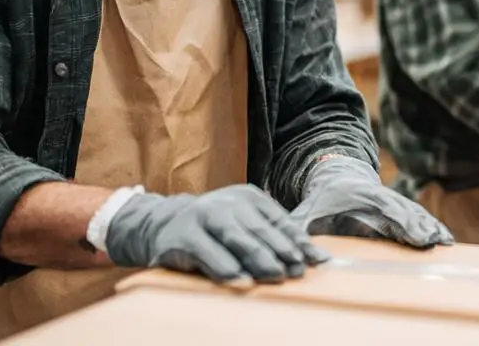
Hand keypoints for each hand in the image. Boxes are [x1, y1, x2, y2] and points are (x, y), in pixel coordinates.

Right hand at [105, 184, 322, 284]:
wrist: (162, 224)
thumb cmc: (215, 229)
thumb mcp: (244, 224)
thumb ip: (273, 236)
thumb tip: (314, 258)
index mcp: (248, 197)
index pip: (279, 220)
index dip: (298, 241)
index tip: (316, 261)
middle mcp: (226, 203)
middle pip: (260, 230)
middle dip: (281, 252)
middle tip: (298, 271)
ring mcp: (203, 217)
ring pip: (236, 239)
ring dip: (258, 259)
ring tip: (275, 276)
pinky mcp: (182, 237)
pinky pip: (207, 254)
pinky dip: (225, 268)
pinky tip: (240, 281)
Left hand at [290, 157, 452, 248]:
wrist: (338, 177)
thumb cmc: (323, 199)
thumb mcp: (308, 210)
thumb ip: (300, 228)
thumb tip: (295, 252)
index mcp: (365, 197)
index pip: (389, 209)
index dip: (404, 223)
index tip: (418, 238)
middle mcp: (385, 198)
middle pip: (408, 212)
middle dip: (422, 227)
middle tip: (435, 243)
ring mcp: (395, 203)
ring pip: (417, 214)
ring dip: (432, 227)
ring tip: (446, 243)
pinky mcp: (401, 209)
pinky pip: (420, 217)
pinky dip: (434, 226)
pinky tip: (448, 240)